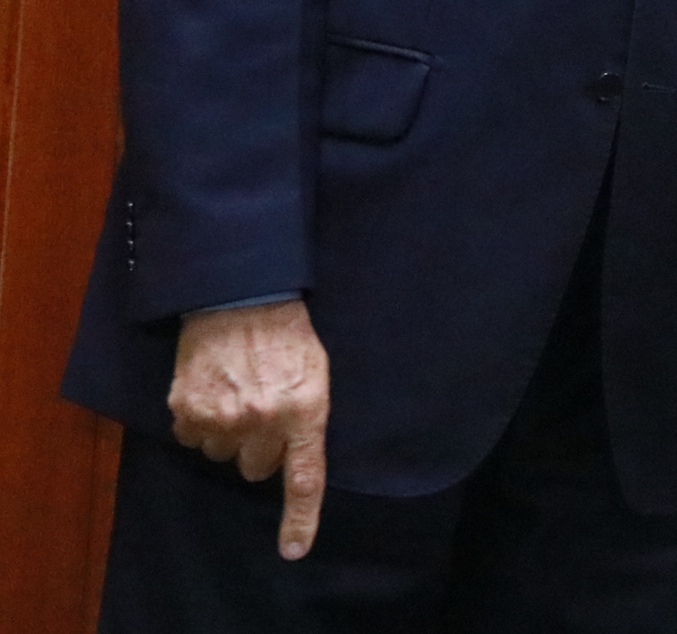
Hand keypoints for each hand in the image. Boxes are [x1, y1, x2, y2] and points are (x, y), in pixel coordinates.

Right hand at [168, 298, 329, 559]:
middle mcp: (261, 421)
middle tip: (262, 409)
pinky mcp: (186, 409)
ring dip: (228, 432)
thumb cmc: (288, 336)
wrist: (241, 299)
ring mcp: (220, 418)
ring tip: (238, 392)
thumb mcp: (316, 374)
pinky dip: (199, 421)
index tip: (292, 550)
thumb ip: (307, 418)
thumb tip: (290, 460)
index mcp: (303, 412)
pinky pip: (191, 437)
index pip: (303, 478)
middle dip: (258, 446)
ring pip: (220, 454)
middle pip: (254, 468)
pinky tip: (212, 390)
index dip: (299, 519)